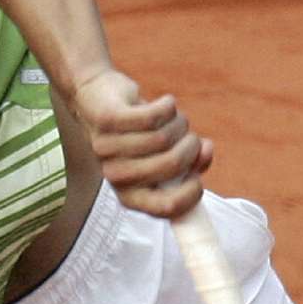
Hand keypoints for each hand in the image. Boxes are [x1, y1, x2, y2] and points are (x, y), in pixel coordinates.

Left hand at [70, 69, 212, 218]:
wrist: (96, 96)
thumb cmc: (138, 133)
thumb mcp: (165, 154)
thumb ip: (191, 162)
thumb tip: (206, 150)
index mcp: (129, 194)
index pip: (167, 208)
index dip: (192, 193)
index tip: (198, 177)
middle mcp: (116, 176)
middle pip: (172, 164)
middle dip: (191, 147)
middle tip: (188, 137)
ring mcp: (108, 149)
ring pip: (164, 138)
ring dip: (179, 123)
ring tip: (173, 118)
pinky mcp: (108, 120)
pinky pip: (152, 116)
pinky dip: (168, 106)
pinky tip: (166, 102)